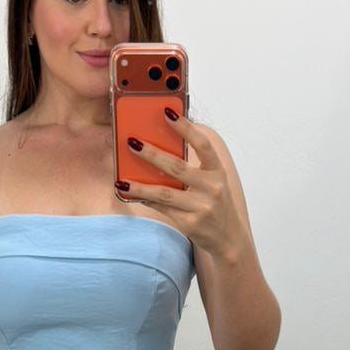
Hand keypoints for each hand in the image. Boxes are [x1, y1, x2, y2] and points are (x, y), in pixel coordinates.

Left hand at [116, 109, 248, 261]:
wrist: (228, 237)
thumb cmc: (214, 202)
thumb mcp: (211, 181)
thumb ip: (192, 166)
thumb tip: (158, 146)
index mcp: (217, 171)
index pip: (203, 144)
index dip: (185, 127)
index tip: (166, 112)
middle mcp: (212, 188)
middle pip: (177, 168)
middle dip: (152, 154)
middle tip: (132, 142)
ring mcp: (201, 207)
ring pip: (164, 193)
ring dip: (140, 186)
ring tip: (121, 180)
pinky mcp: (190, 223)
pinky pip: (162, 209)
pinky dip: (145, 200)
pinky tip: (131, 194)